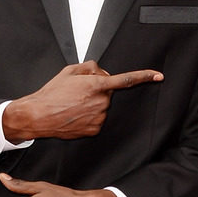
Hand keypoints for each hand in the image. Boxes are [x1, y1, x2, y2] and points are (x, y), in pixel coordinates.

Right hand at [2, 61, 162, 141]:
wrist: (39, 116)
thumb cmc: (52, 93)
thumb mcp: (70, 71)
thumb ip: (91, 67)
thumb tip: (102, 72)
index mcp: (97, 85)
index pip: (126, 79)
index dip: (144, 76)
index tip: (158, 76)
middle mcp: (102, 102)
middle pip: (108, 92)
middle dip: (98, 89)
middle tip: (78, 92)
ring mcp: (100, 117)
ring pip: (103, 106)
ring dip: (93, 103)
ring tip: (73, 104)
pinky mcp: (95, 129)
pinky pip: (98, 119)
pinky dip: (89, 116)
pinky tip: (75, 114)